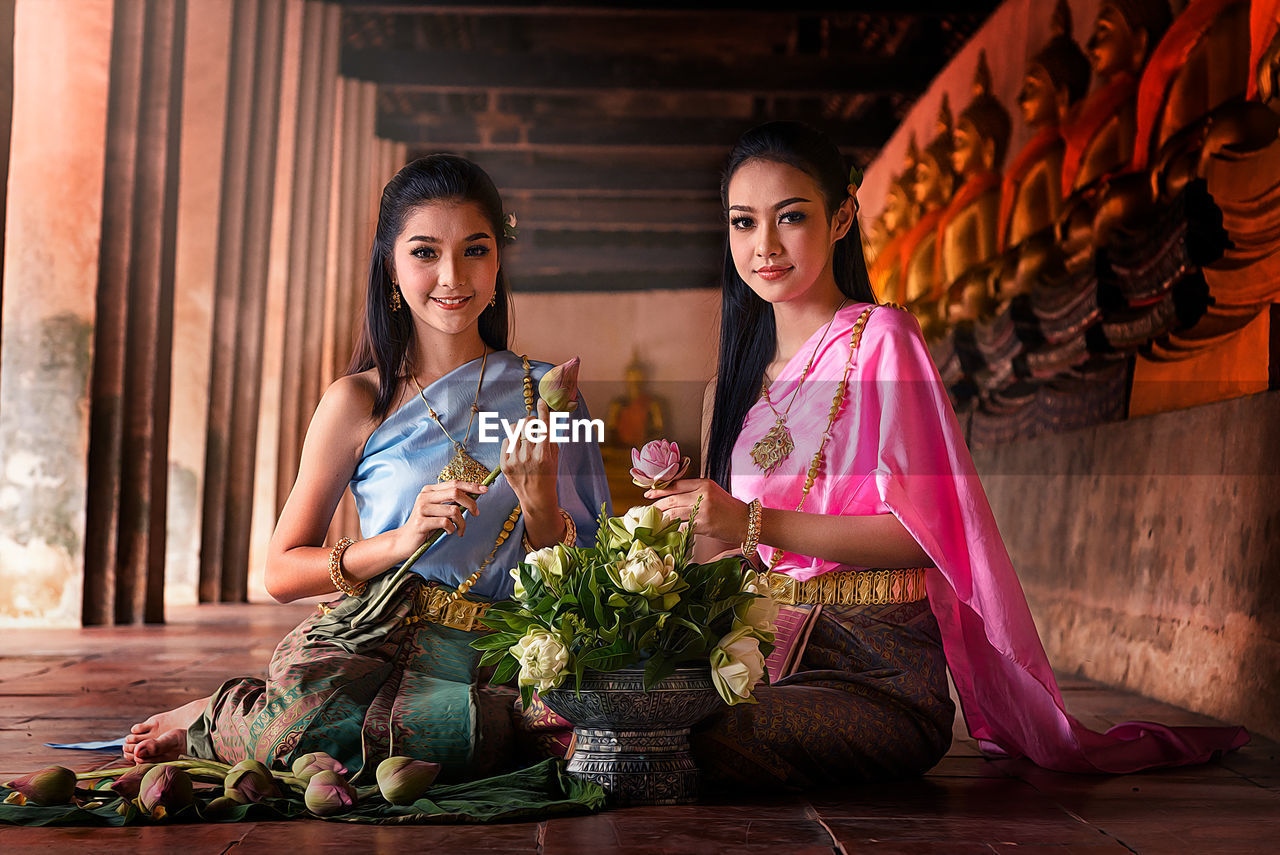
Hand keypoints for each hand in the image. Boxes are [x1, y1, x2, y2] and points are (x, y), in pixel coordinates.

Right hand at [396, 480, 487, 554]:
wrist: (405, 540)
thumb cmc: (426, 524)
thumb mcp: (438, 509)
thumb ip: (451, 502)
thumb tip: (473, 497)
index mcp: (429, 490)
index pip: (454, 483)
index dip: (471, 485)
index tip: (485, 489)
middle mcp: (424, 496)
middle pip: (455, 493)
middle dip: (470, 503)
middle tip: (476, 513)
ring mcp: (421, 509)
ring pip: (453, 510)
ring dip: (462, 522)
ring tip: (460, 530)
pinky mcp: (421, 522)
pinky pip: (445, 523)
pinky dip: (452, 529)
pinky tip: (450, 532)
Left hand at [501, 398, 559, 513]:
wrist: (536, 497)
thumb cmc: (548, 475)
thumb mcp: (554, 456)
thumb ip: (550, 437)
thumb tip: (546, 418)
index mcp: (543, 454)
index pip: (543, 426)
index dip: (543, 411)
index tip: (541, 402)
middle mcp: (528, 456)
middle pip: (526, 424)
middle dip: (530, 419)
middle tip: (533, 423)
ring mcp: (514, 460)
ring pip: (514, 429)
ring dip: (520, 428)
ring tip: (524, 436)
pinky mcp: (504, 464)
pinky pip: (506, 441)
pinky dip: (512, 440)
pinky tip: (517, 447)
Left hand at [645, 478, 748, 544]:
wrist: (747, 521)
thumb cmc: (729, 508)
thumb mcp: (713, 492)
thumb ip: (695, 491)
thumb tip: (672, 496)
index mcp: (704, 483)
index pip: (676, 484)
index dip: (660, 489)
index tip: (649, 494)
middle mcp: (702, 495)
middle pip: (672, 499)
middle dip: (658, 505)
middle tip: (648, 509)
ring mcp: (703, 510)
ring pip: (674, 513)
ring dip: (663, 518)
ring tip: (656, 520)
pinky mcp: (704, 525)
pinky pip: (683, 526)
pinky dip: (675, 529)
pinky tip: (669, 530)